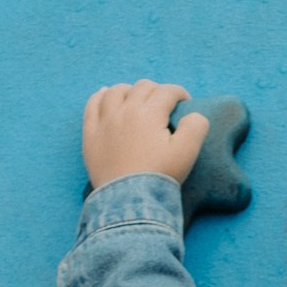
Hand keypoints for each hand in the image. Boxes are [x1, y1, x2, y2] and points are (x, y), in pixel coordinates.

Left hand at [83, 80, 208, 190]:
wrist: (130, 200)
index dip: (180, 94)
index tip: (185, 104)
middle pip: (143, 87)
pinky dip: (100, 96)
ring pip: (116, 91)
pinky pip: (92, 105)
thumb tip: (193, 115)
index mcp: (150, 113)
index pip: (168, 91)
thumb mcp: (187, 152)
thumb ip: (196, 126)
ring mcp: (105, 121)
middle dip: (157, 91)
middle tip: (164, 106)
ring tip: (136, 98)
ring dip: (130, 90)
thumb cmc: (159, 176)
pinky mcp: (91, 134)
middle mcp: (125, 110)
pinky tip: (105, 94)